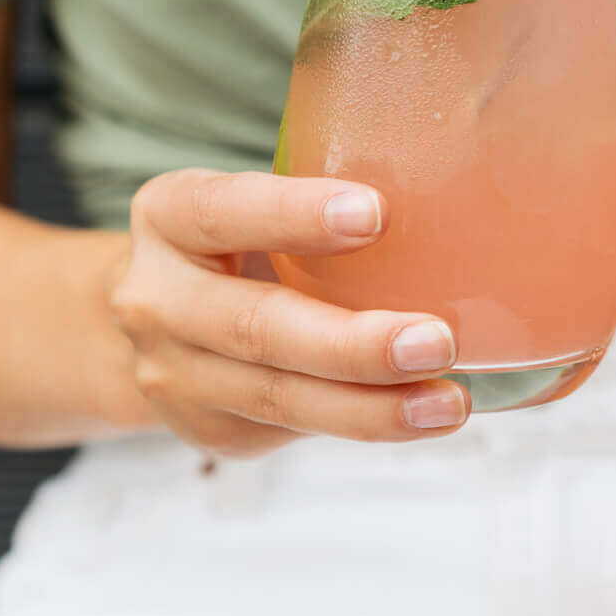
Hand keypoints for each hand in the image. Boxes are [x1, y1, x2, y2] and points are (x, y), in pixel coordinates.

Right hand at [108, 168, 468, 453]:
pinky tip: (424, 414)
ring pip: (280, 396)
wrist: (164, 322)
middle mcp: (157, 298)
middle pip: (257, 327)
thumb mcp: (259, 203)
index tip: (375, 213)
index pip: (224, 210)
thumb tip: (458, 185)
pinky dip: (366, 422)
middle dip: (353, 343)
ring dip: (373, 406)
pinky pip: (296, 428)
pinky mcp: (211, 429)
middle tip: (437, 341)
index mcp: (170, 216)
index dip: (294, 213)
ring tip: (448, 402)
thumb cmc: (246, 243)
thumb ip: (326, 199)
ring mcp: (175, 374)